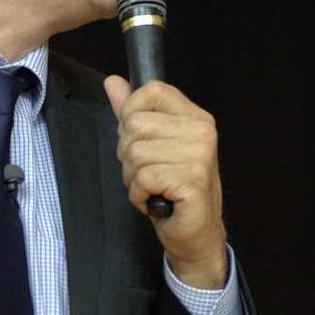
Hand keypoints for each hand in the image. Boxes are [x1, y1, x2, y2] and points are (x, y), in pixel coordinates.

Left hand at [103, 76, 227, 288]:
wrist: (195, 232)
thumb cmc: (172, 189)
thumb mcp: (150, 144)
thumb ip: (132, 111)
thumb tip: (113, 81)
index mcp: (194, 116)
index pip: (152, 90)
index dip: (131, 113)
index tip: (139, 138)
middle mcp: (201, 131)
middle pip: (134, 124)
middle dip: (128, 153)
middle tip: (147, 172)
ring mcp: (199, 155)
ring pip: (135, 153)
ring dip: (133, 177)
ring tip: (153, 187)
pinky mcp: (193, 180)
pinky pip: (143, 178)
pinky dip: (138, 194)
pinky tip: (155, 200)